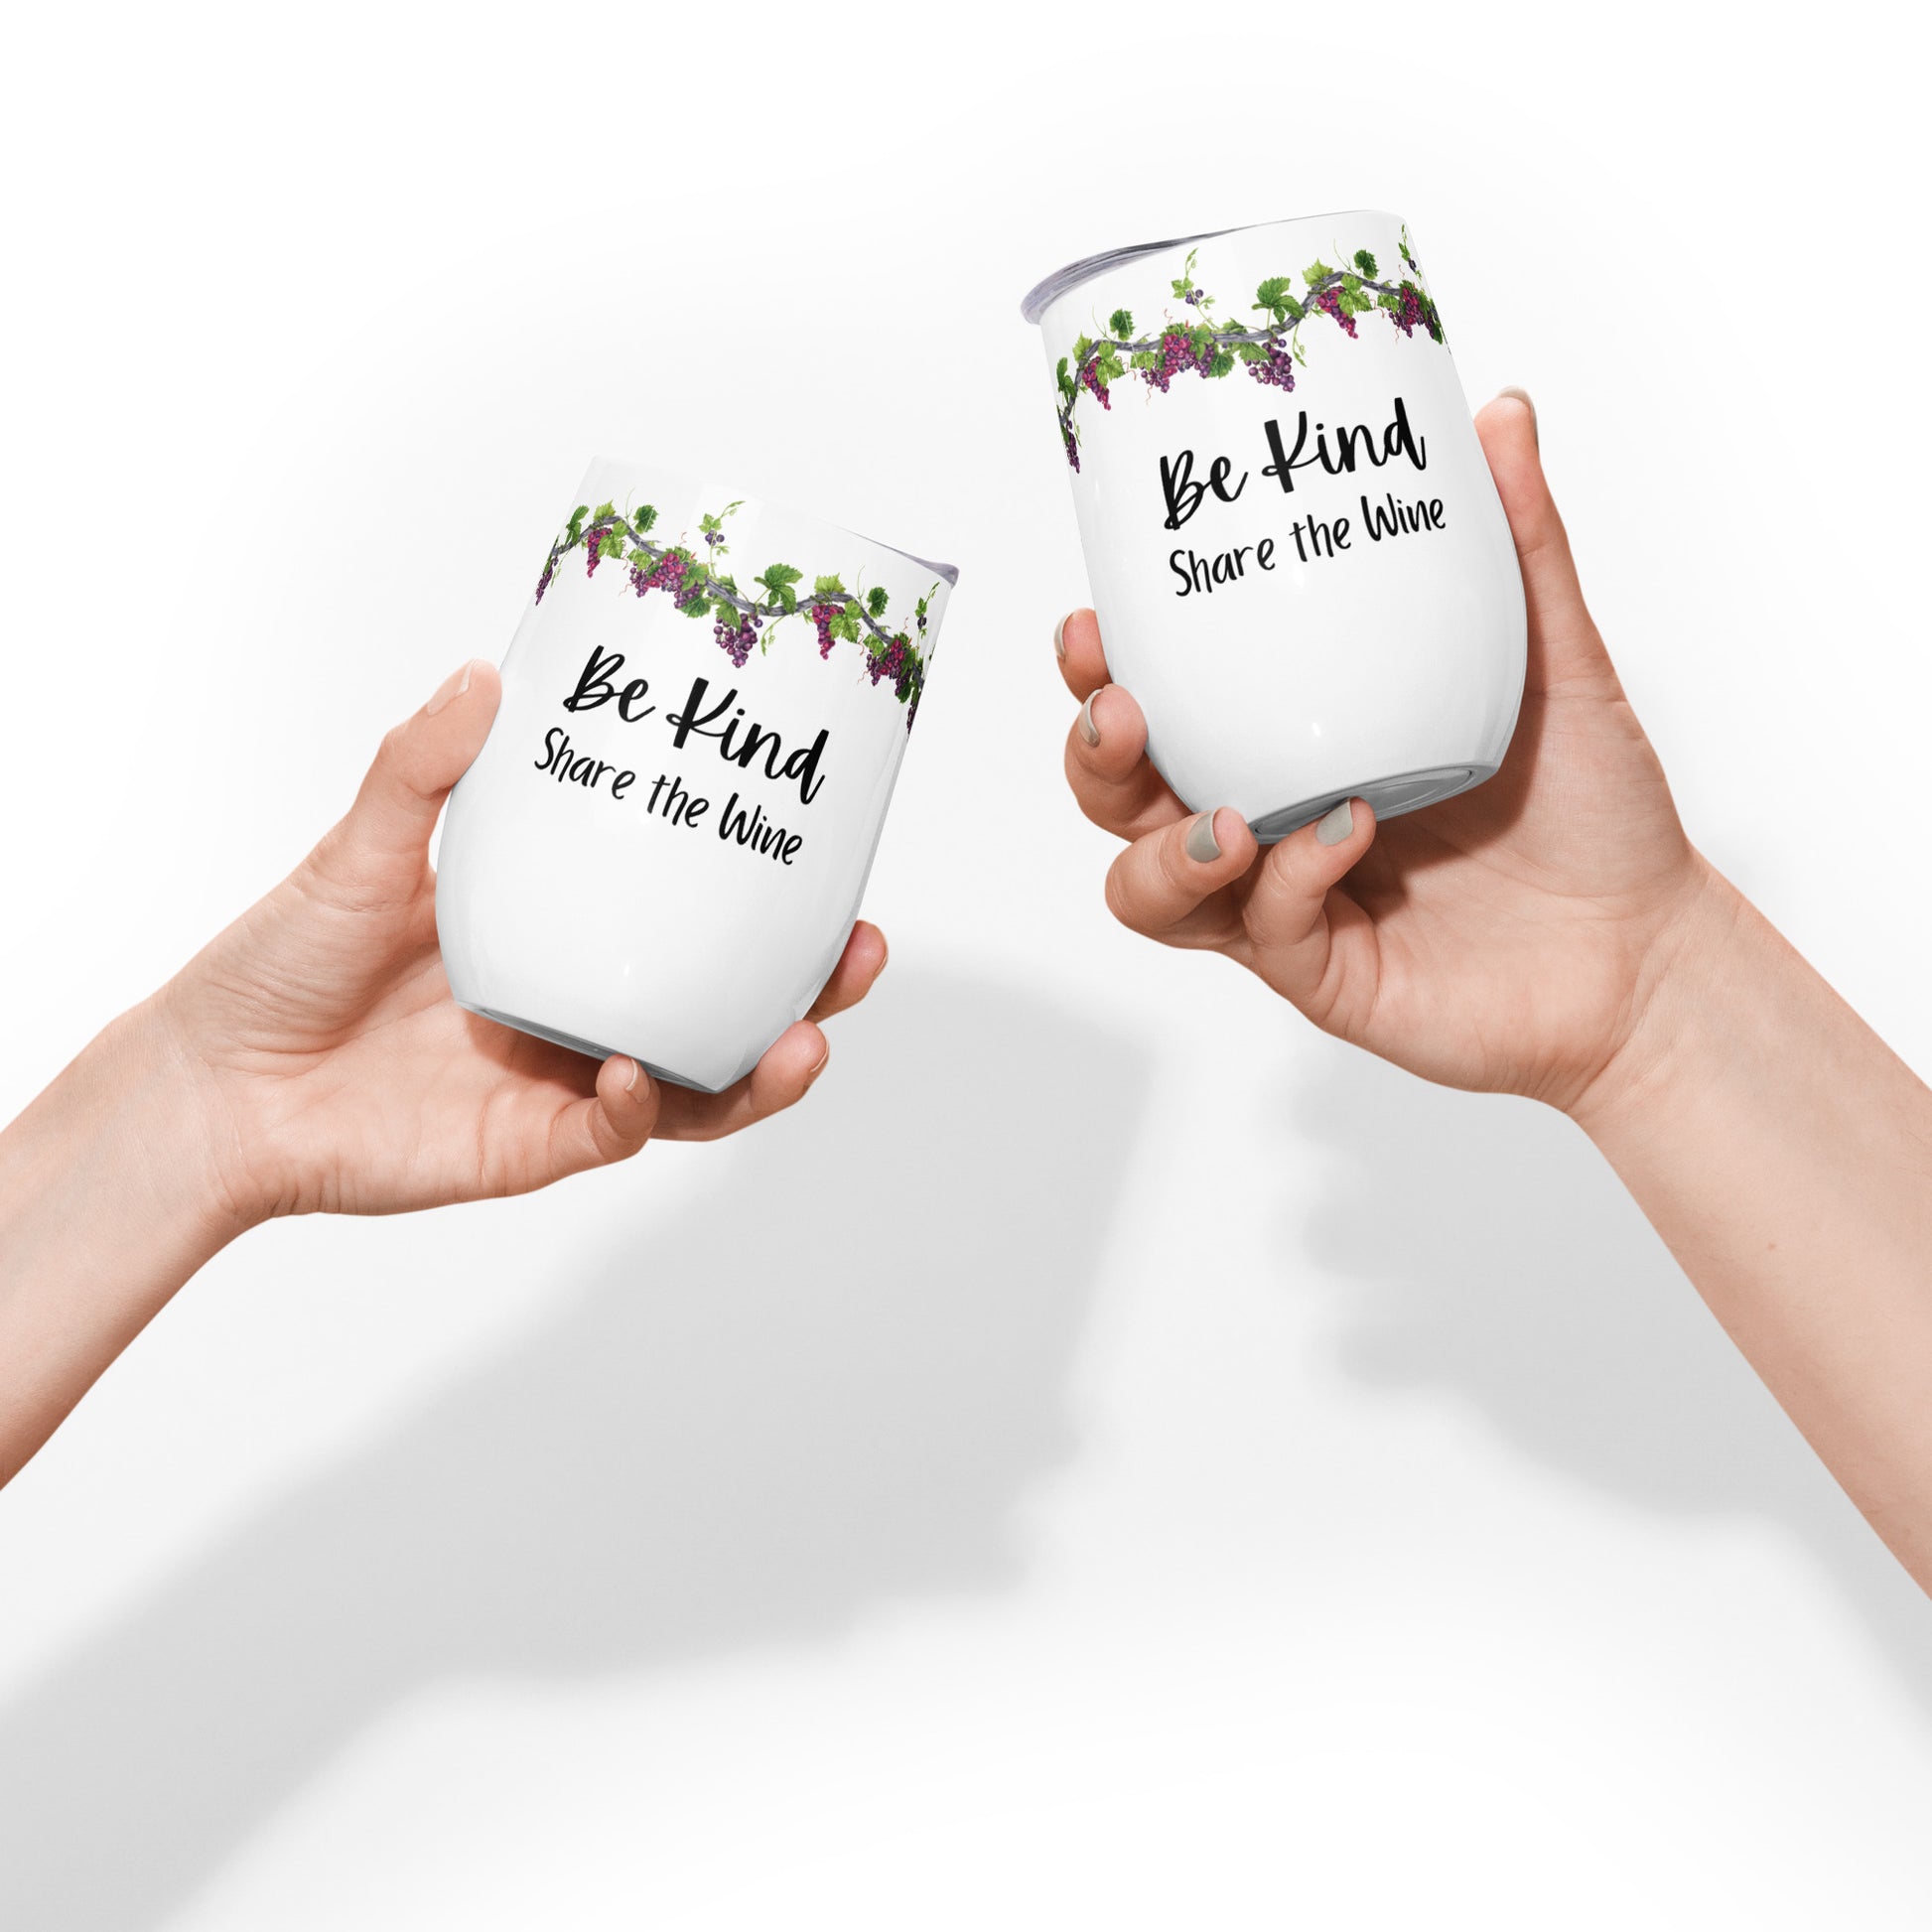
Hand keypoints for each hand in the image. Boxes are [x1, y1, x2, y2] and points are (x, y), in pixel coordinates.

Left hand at [148, 660, 886, 1224]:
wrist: (213, 1084)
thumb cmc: (282, 964)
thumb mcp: (362, 849)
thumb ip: (424, 769)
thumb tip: (484, 672)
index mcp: (564, 931)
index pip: (691, 915)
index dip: (771, 896)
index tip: (829, 849)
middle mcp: (584, 1005)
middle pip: (730, 1007)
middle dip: (813, 990)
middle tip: (860, 950)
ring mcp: (566, 1078)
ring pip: (703, 1085)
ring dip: (766, 1070)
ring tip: (805, 1038)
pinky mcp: (533, 1145)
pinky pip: (615, 1130)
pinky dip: (641, 1105)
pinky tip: (641, 1073)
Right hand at [1057, 392, 1723, 1113]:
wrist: (1651, 949)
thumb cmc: (1595, 811)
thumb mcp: (1557, 663)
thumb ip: (1519, 548)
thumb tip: (1502, 411)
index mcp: (1294, 744)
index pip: (1163, 706)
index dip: (1101, 672)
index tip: (1095, 620)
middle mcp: (1269, 825)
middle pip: (1120, 800)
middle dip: (1093, 756)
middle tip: (1117, 709)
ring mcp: (1285, 906)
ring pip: (1149, 890)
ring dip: (1162, 849)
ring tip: (1225, 816)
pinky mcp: (1322, 975)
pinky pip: (1264, 930)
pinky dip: (1290, 879)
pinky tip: (1349, 835)